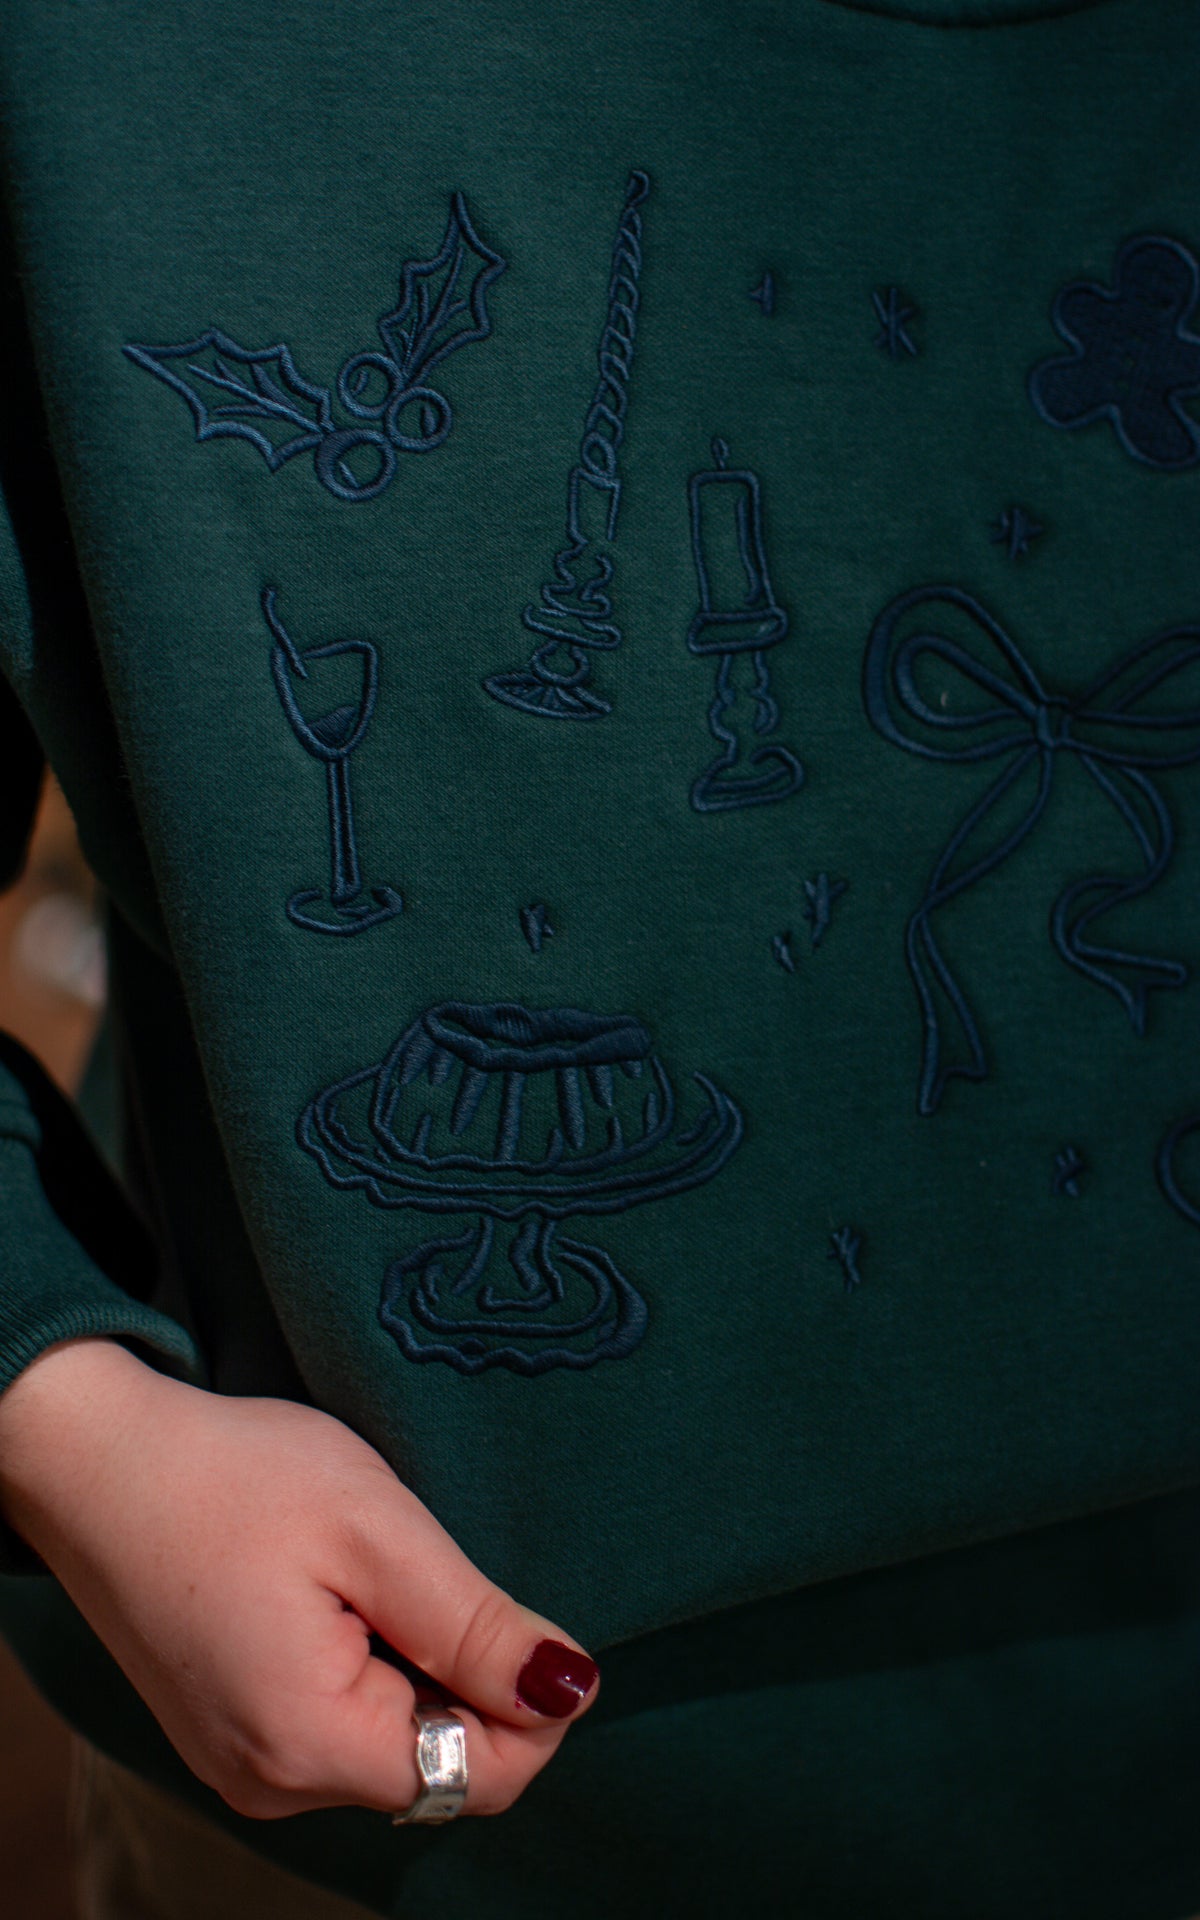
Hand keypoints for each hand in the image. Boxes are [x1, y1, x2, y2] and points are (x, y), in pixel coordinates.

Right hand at [0, 1339, 597, 1818]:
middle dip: (463, 1675)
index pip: (484, 1780)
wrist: (98, 1457)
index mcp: (311, 1745)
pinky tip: (330, 1592)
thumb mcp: (376, 1531)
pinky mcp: (231, 1732)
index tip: (503, 1603)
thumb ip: (478, 1625)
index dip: (530, 1701)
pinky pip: (341, 1726)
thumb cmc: (234, 1476)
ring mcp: (244, 1764)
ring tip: (359, 1572)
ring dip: (414, 1664)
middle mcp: (273, 1784)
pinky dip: (367, 1665)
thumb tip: (573, 1691)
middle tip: (411, 1569)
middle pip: (441, 1767)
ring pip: (393, 1743)